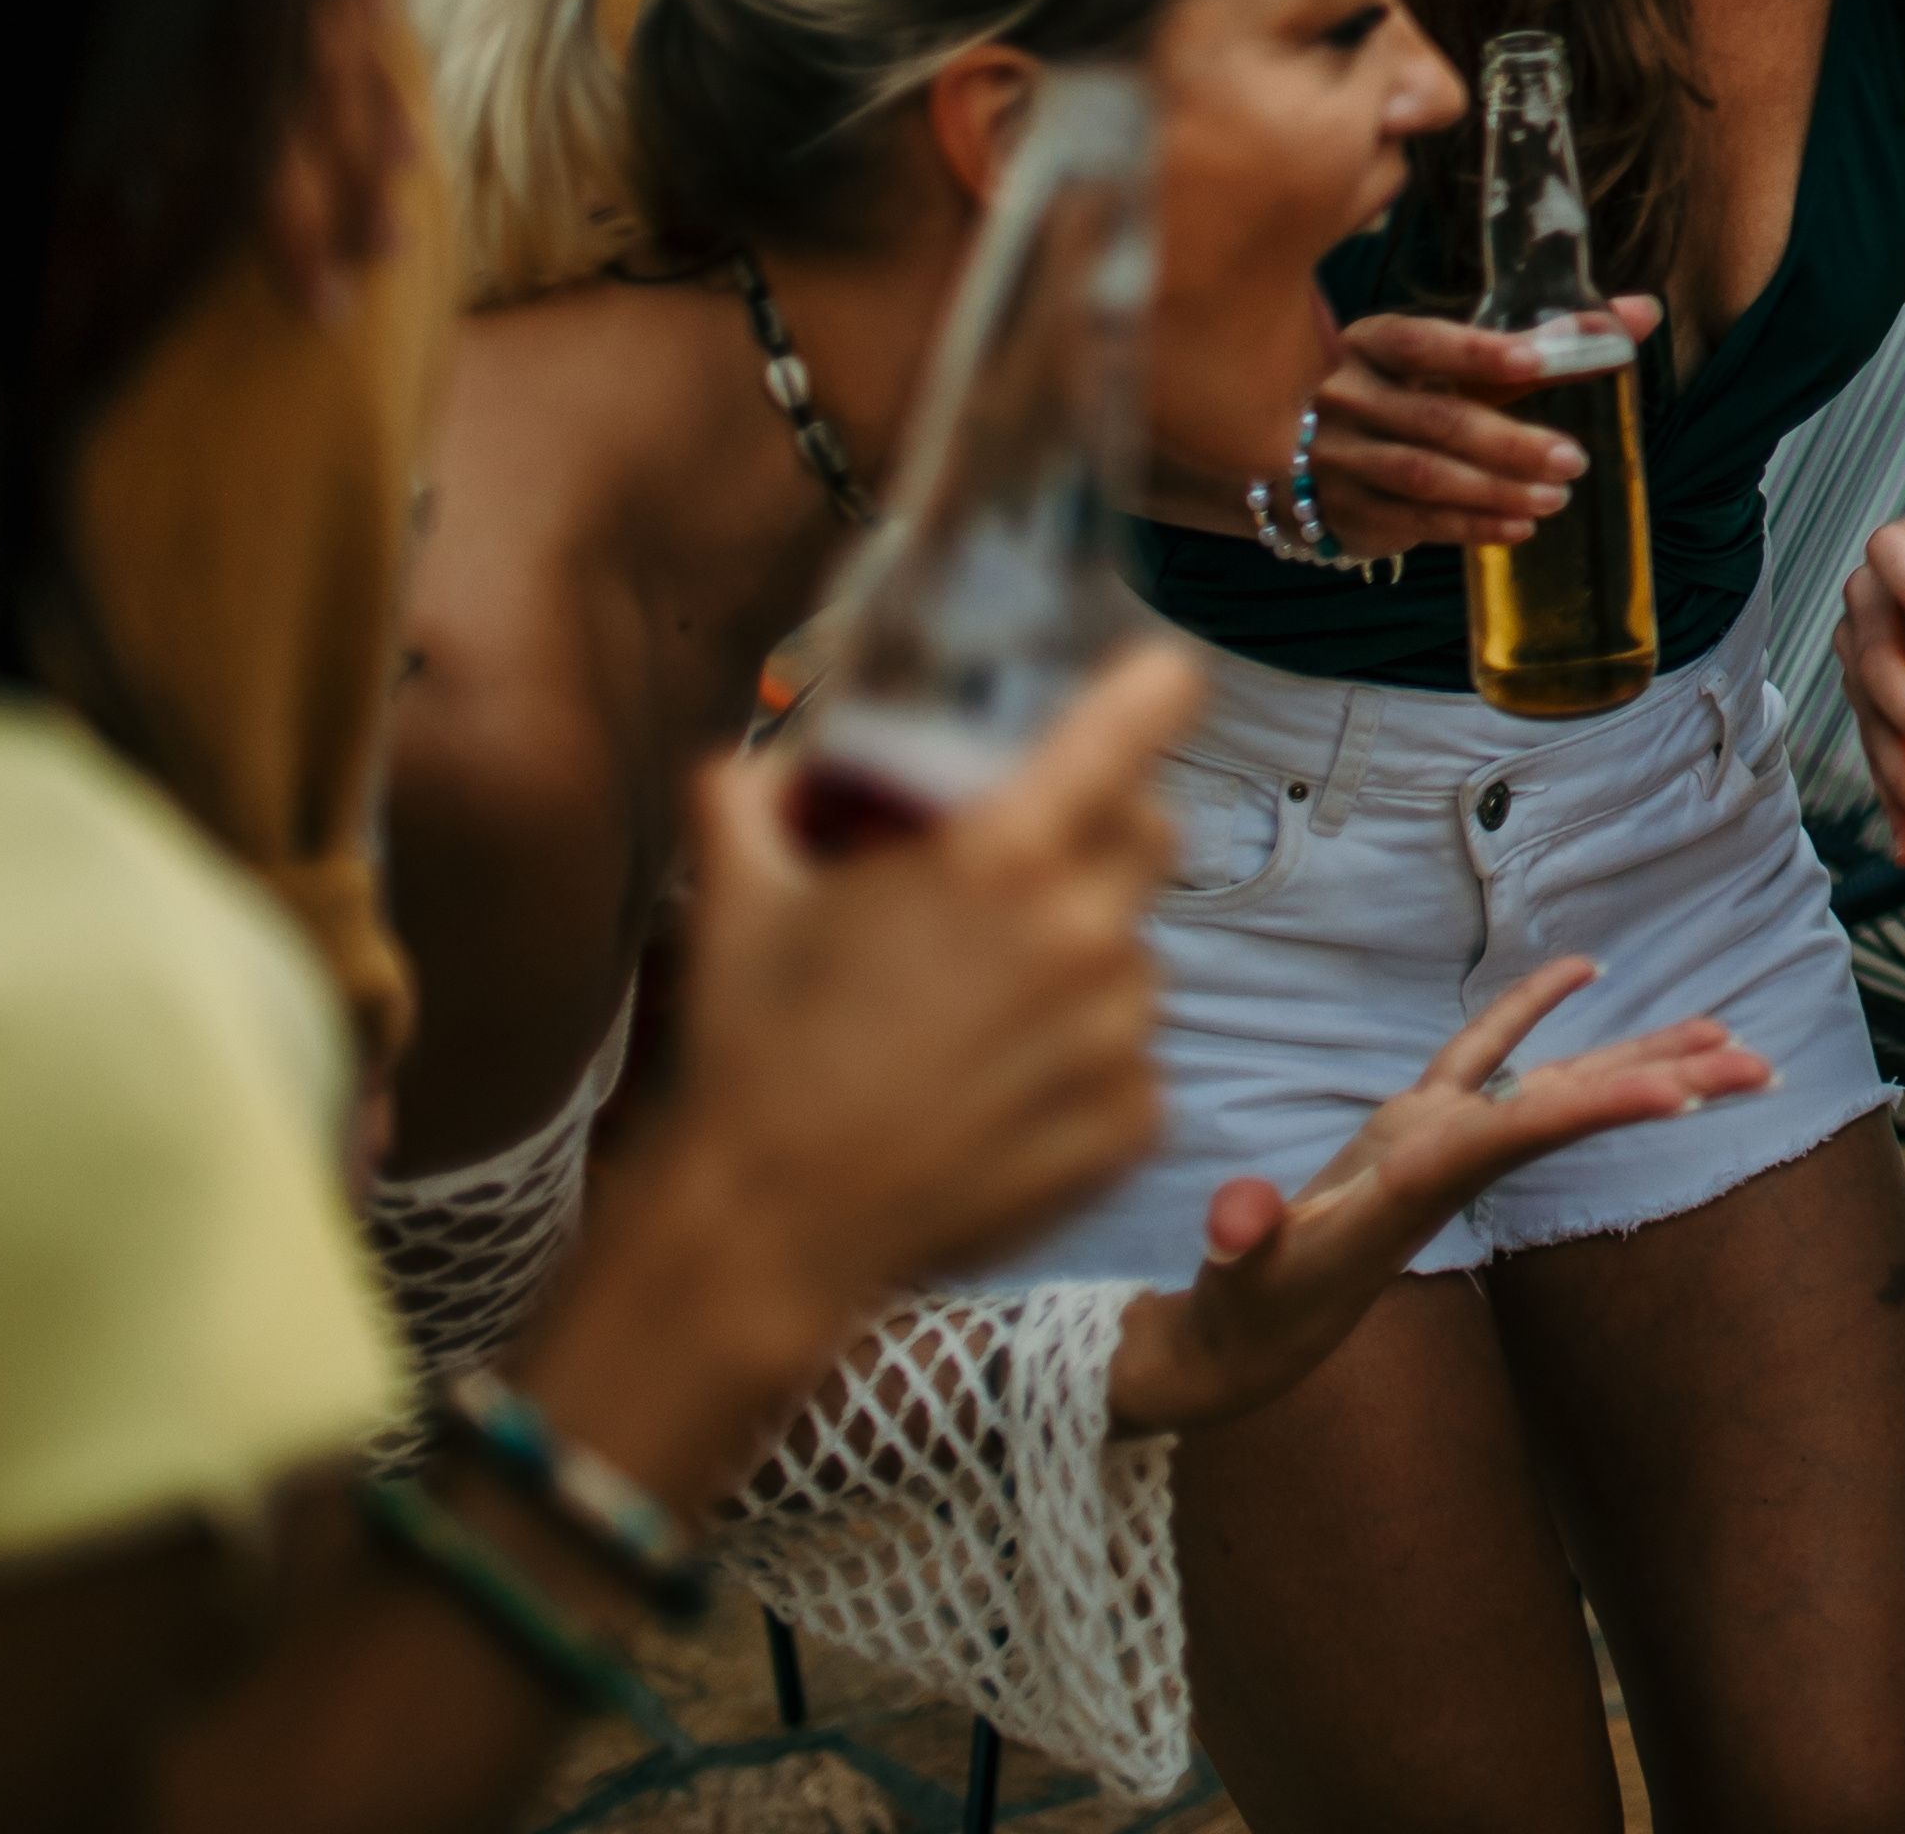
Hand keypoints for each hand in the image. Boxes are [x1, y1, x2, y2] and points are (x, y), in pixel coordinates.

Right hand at [649, 649, 1200, 1325]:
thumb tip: (753, 761)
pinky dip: (1082, 1066)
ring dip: (1083, 965)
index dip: (1153, 692)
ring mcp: (1118, 1034)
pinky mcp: (1133, 1121)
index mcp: (1002, 858)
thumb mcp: (737, 902)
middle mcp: (1083, 934)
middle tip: (1027, 875)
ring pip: (1135, 957)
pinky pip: (1131, 1059)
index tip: (1167, 676)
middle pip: (1149, 838)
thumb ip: (748, 801)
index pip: (1130, 730)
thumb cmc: (752, 1052)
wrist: (766, 1227)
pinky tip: (1001, 1091)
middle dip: (1101, 837)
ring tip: (981, 1015)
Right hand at [1105, 958, 1770, 1431]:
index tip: (1681, 1098)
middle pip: (1579, 1110)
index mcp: (1422, 1184)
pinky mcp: (1414, 1127)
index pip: (1526, 1134)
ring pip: (1560, 1083)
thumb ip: (1240, 1243)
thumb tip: (1236, 1222)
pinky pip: (1490, 1054)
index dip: (1599, 1109)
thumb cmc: (1248, 1305)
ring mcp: (1443, 1140)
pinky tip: (1586, 969)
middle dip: (1666, 1086)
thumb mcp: (1241, 1280)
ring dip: (1639, 1055)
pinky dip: (1533, 1010)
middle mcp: (1456, 1160)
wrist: (1251, 1336)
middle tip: (1762, 1067)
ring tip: (1726, 1030)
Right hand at [1275, 307, 1621, 553]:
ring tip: (1557, 496)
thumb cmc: (1407, 392)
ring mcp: (1338, 458)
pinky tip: (1520, 526)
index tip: (1538, 361)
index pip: (1422, 342)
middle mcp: (1346, 396)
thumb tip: (1643, 312)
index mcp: (1372, 343)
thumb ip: (1542, 340)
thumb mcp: (1454, 360)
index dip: (1478, 353)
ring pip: (1424, 476)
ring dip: (1496, 490)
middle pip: (1435, 419)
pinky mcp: (1345, 511)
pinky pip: (1415, 521)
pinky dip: (1472, 527)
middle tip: (1574, 458)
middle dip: (1509, 442)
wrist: (1308, 458)